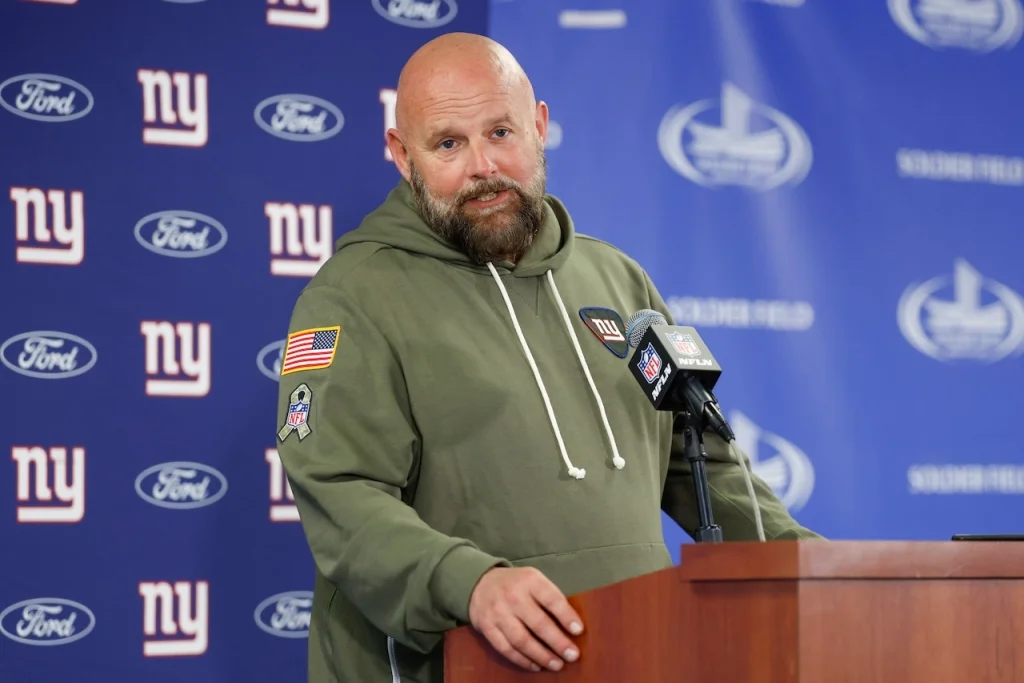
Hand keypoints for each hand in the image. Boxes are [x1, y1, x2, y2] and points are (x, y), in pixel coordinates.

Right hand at [468, 567, 583, 672]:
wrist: (480, 582)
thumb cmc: (516, 584)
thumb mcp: (533, 579)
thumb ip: (549, 596)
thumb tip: (571, 625)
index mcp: (529, 580)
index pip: (552, 599)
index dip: (566, 616)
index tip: (578, 630)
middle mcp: (513, 596)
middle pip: (538, 623)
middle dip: (558, 642)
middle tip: (572, 655)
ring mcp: (498, 612)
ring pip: (522, 640)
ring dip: (541, 655)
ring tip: (556, 664)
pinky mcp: (487, 627)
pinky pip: (506, 648)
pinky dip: (522, 660)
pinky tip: (535, 665)